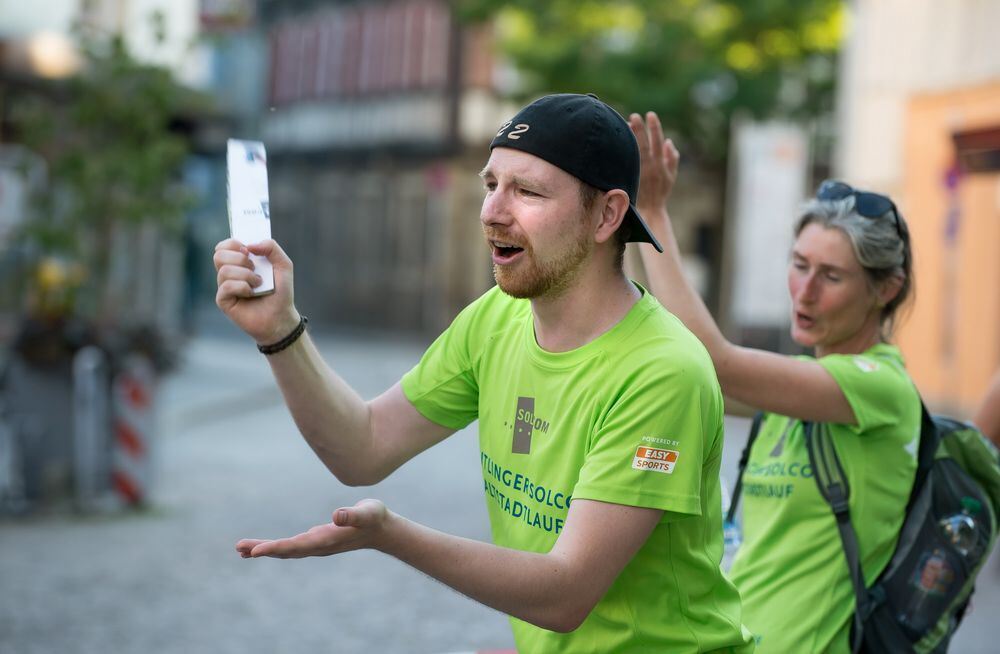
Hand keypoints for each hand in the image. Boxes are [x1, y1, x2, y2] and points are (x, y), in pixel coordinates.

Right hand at [213, 238, 298, 344]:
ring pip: (224, 270)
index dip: (233, 243)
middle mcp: (230, 273)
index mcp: (239, 262)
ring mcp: (225, 287)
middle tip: (254, 268)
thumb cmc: (281, 292)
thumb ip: (272, 248)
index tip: (248, 250)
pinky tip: (251, 294)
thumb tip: (250, 245)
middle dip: (239, 258)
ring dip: (246, 275)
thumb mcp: (283, 265)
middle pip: (219, 255)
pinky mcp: (223, 300)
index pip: (224, 246)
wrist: (281, 316)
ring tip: (258, 283)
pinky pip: (226, 286)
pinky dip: (242, 287)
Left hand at [236, 499, 389, 558]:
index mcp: (326, 540)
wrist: (383, 531)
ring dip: (264, 549)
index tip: (254, 551)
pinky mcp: (316, 541)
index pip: (295, 546)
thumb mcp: (367, 512)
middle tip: (238, 548)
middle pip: (285, 550)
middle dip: (262, 549)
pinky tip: (262, 547)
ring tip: (241, 550)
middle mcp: (318, 546)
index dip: (274, 548)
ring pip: (285, 550)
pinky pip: (290, 546)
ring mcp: (316, 545)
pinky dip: (274, 547)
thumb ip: (353, 514)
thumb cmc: (375, 518)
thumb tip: (337, 515)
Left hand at [628, 112, 679, 215]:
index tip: (650, 115)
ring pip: (634, 152)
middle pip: (643, 144)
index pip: (657, 142)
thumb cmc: (660, 192)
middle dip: (639, 129)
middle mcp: (649, 167)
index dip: (655, 128)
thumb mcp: (671, 176)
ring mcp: (639, 172)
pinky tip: (618, 141)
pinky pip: (626, 162)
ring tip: (625, 124)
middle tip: (634, 115)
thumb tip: (670, 142)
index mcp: (660, 164)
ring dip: (630, 139)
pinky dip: (623, 151)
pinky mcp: (630, 178)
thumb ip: (672, 159)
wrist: (649, 210)